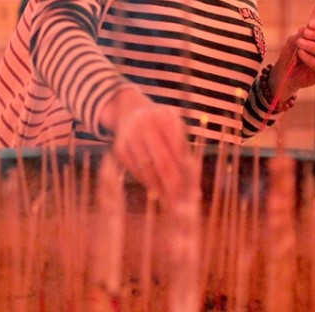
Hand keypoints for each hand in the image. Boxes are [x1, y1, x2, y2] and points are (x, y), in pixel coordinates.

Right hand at [105, 88, 190, 202]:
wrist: (130, 111)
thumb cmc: (162, 126)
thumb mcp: (176, 131)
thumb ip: (185, 155)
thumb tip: (195, 191)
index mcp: (166, 116)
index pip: (179, 150)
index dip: (185, 172)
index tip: (192, 192)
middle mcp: (147, 123)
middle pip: (162, 161)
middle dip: (172, 185)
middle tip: (180, 204)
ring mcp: (130, 135)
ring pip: (147, 168)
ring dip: (159, 187)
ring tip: (169, 202)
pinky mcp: (119, 148)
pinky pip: (135, 170)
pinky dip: (146, 182)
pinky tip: (155, 189)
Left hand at [272, 17, 314, 100]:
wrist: (286, 73)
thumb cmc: (292, 54)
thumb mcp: (293, 42)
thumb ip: (299, 35)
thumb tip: (305, 29)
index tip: (309, 24)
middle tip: (305, 33)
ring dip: (313, 46)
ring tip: (300, 44)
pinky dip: (311, 59)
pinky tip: (301, 54)